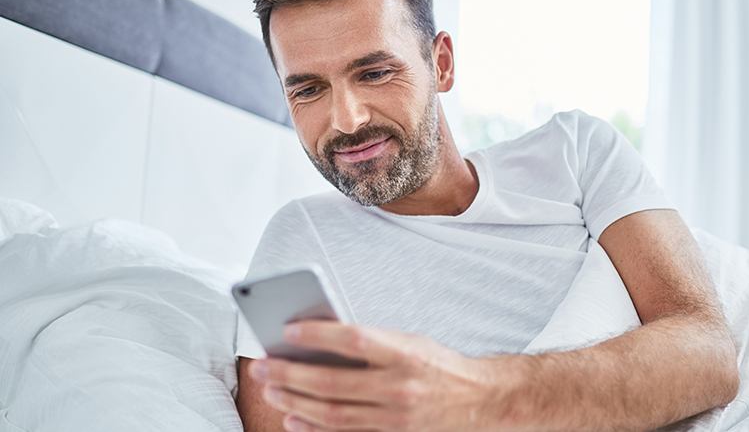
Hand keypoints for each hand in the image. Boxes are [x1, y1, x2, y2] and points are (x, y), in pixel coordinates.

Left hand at [249, 321, 504, 430]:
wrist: (482, 400)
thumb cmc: (441, 366)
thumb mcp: (412, 342)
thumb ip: (373, 343)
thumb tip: (322, 340)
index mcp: (406, 353)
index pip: (355, 339)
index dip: (319, 334)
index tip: (288, 330)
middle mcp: (400, 386)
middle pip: (334, 381)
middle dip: (291, 374)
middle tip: (262, 365)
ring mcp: (395, 417)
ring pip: (333, 413)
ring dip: (296, 401)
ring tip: (271, 389)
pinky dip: (314, 428)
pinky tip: (292, 417)